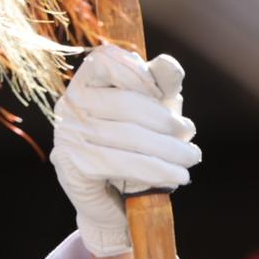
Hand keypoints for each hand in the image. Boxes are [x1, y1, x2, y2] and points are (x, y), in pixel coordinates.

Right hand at [50, 44, 200, 256]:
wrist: (116, 197)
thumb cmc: (137, 145)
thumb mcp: (154, 109)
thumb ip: (160, 84)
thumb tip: (168, 64)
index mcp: (86, 81)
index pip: (106, 60)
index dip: (139, 73)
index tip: (165, 94)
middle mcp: (69, 104)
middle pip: (124, 103)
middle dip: (165, 120)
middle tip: (188, 133)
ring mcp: (66, 134)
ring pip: (126, 136)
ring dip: (169, 149)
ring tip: (191, 157)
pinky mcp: (71, 165)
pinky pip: (120, 164)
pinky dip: (156, 170)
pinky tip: (178, 176)